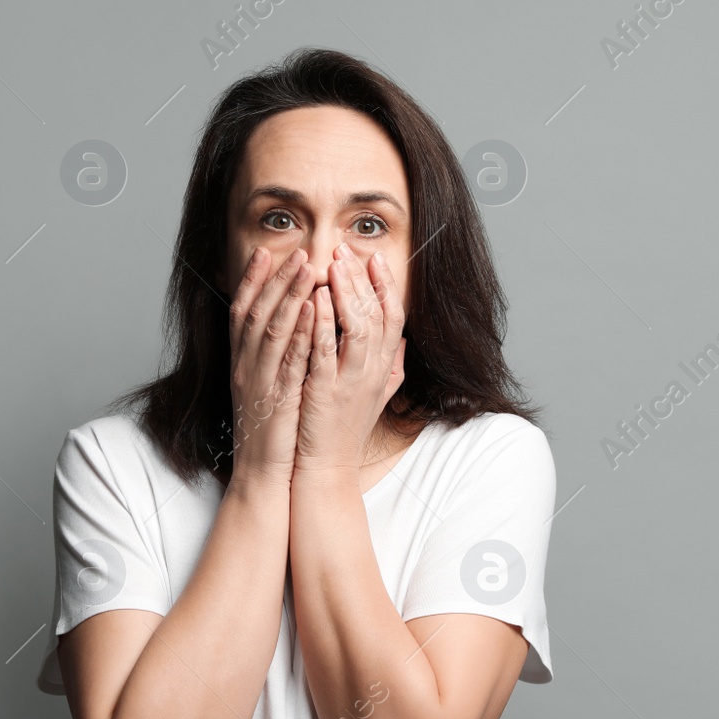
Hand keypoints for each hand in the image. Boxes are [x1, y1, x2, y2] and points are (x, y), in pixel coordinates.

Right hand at [224, 246, 319, 484]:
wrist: (262, 474)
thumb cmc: (270, 431)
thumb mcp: (265, 387)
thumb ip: (272, 357)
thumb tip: (286, 328)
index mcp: (241, 362)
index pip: (241, 311)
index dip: (252, 280)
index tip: (265, 252)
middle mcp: (245, 367)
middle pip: (256, 312)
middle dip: (277, 279)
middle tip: (296, 250)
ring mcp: (259, 382)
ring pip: (272, 329)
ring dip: (290, 296)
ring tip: (308, 267)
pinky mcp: (278, 399)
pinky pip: (290, 360)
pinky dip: (303, 333)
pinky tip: (316, 312)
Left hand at [296, 243, 406, 472]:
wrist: (327, 469)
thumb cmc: (345, 430)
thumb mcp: (375, 395)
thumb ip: (391, 367)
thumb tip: (402, 341)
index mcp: (383, 369)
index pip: (393, 318)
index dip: (386, 286)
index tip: (375, 258)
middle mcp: (373, 372)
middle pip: (378, 315)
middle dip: (364, 279)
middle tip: (348, 250)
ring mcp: (351, 382)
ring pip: (358, 328)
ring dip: (348, 294)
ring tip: (335, 264)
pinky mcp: (326, 392)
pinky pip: (327, 351)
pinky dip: (323, 323)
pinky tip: (316, 299)